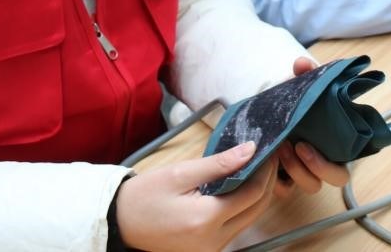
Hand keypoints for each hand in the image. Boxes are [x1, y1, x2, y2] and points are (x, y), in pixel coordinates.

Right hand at [116, 143, 277, 251]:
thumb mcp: (180, 172)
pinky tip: (241, 186)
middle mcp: (214, 241)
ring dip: (257, 194)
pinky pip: (235, 226)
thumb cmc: (145, 195)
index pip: (253, 193)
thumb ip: (218, 164)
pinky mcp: (208, 250)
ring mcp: (212, 249)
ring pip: (249, 219)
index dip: (266, 170)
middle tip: (268, 155)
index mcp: (206, 219)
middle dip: (267, 181)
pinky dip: (243, 206)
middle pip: (257, 209)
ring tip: (257, 167)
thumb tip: (251, 150)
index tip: (269, 148)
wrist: (120, 222)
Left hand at [274, 58, 349, 197]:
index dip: (329, 165)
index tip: (306, 145)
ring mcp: (304, 173)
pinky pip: (282, 188)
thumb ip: (306, 74)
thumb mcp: (302, 88)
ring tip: (277, 147)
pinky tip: (263, 157)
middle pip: (332, 181)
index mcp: (336, 147)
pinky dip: (273, 177)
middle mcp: (324, 164)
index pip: (343, 169)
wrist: (271, 111)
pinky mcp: (284, 180)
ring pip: (308, 186)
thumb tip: (301, 64)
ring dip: (293, 170)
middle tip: (297, 146)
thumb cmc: (296, 103)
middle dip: (315, 168)